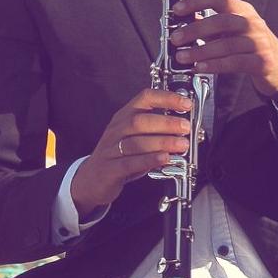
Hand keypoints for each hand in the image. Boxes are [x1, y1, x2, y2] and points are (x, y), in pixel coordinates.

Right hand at [70, 89, 193, 213]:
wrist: (91, 179)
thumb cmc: (119, 156)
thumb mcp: (135, 138)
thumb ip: (156, 132)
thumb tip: (184, 130)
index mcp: (124, 117)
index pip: (144, 99)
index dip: (166, 98)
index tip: (186, 104)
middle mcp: (116, 130)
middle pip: (139, 121)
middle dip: (165, 123)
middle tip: (185, 127)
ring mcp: (111, 149)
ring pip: (135, 142)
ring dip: (162, 142)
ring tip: (182, 145)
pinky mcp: (110, 169)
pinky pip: (129, 163)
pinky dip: (149, 160)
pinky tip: (164, 158)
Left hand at [168, 0, 277, 96]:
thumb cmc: (252, 45)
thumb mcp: (233, 30)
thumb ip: (211, 25)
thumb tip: (185, 20)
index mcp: (243, 10)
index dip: (197, 1)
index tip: (178, 9)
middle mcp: (252, 23)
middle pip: (221, 21)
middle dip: (195, 30)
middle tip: (175, 38)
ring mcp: (259, 43)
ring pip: (226, 45)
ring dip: (200, 51)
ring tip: (182, 57)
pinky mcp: (261, 62)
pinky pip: (234, 63)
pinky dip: (214, 65)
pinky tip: (200, 68)